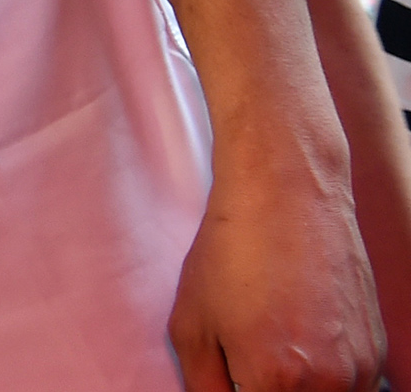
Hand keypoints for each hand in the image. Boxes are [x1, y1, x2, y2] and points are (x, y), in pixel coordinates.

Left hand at [170, 137, 382, 390]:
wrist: (288, 196)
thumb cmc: (232, 254)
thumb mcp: (191, 327)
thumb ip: (205, 387)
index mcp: (277, 383)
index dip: (241, 391)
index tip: (237, 374)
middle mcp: (330, 384)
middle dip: (267, 388)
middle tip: (248, 357)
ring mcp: (362, 368)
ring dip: (298, 386)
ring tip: (272, 340)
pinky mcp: (377, 350)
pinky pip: (351, 385)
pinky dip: (325, 375)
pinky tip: (298, 333)